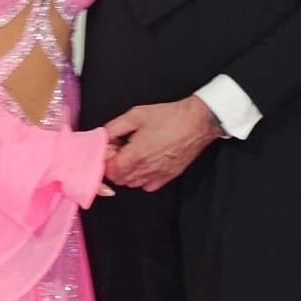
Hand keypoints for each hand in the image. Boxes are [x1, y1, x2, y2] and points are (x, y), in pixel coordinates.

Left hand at [104, 98, 220, 192]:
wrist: (196, 122)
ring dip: (128, 173)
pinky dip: (142, 179)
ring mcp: (157, 174)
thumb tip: (105, 136)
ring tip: (133, 157)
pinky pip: (148, 186)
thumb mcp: (136, 115)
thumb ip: (115, 127)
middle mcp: (145, 169)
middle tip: (120, 152)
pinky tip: (145, 165)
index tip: (110, 152)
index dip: (106, 161)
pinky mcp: (168, 176)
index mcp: (135, 155)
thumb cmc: (170, 117)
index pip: (110, 171)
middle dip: (115, 167)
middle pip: (119, 179)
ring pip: (132, 184)